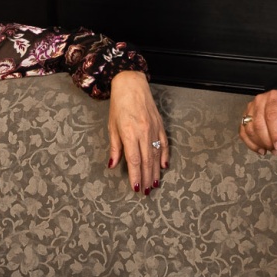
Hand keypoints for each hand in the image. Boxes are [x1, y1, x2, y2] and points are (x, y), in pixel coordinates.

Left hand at [107, 71, 167, 192]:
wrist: (132, 84)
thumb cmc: (119, 105)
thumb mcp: (112, 126)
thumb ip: (115, 147)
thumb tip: (113, 165)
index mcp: (130, 133)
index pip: (134, 160)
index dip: (135, 176)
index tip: (136, 188)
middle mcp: (144, 132)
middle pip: (146, 161)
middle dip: (146, 178)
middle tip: (146, 192)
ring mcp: (154, 129)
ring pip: (156, 155)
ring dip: (155, 171)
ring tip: (154, 184)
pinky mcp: (160, 125)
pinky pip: (164, 144)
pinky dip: (164, 156)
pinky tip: (163, 166)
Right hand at [240, 89, 276, 155]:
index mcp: (275, 98)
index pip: (272, 117)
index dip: (274, 134)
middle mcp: (260, 101)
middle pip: (259, 124)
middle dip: (267, 141)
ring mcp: (250, 109)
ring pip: (249, 129)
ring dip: (259, 143)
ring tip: (270, 150)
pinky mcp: (245, 117)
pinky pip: (243, 132)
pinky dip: (251, 144)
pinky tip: (260, 149)